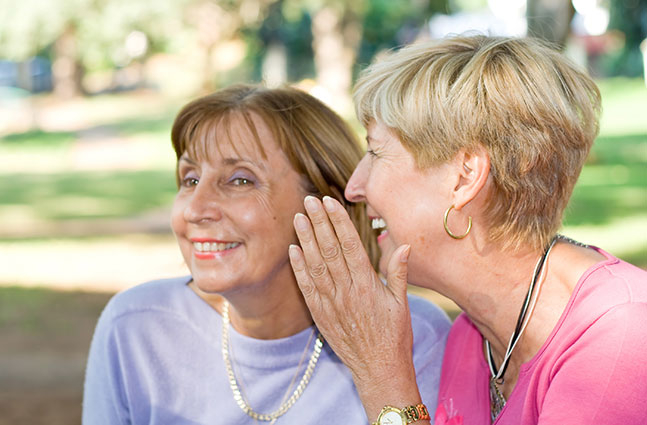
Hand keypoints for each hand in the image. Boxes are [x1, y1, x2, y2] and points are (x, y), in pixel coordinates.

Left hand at [289, 195, 421, 416]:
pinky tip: (293, 249)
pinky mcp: (320, 315)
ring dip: (305, 240)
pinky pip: (306, 288)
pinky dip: (298, 268)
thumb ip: (400, 272)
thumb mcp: (402, 303)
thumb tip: (405, 245)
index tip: (330, 202)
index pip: (350, 245)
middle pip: (329, 250)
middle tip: (309, 200)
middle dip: (319, 222)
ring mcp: (331, 303)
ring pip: (315, 265)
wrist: (379, 370)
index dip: (338, 222)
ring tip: (298, 217)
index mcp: (368, 284)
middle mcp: (347, 291)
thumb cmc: (395, 336)